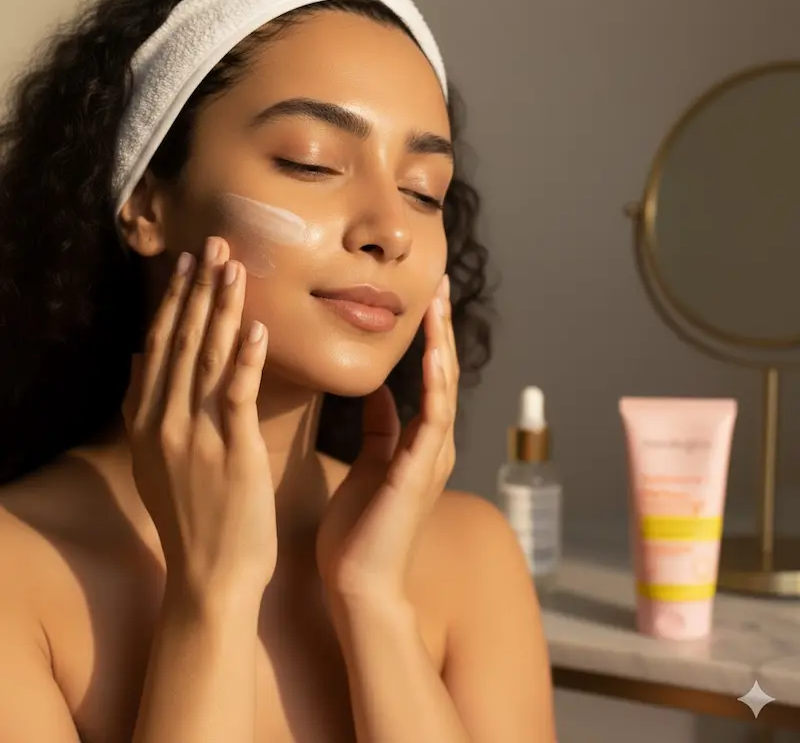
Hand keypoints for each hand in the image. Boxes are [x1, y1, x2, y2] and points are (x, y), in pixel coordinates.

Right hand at [123, 237, 275, 604]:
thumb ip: (147, 408)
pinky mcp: (231, 452)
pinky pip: (236, 396)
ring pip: (207, 359)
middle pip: (181, 342)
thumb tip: (141, 361)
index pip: (160, 347)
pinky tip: (255, 327)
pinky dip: (244, 359)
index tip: (188, 264)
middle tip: (215, 244)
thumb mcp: (157, 460)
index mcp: (148, 421)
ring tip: (234, 267)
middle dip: (199, 290)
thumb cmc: (193, 516)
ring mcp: (196, 436)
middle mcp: (164, 422)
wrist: (210, 575)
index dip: (174, 302)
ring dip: (221, 309)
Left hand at [316, 275, 457, 603]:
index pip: (427, 377)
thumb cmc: (358, 530)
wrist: (357, 584)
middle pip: (442, 374)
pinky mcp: (420, 471)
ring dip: (442, 343)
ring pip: (443, 387)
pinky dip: (435, 382)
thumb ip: (382, 428)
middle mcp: (433, 445)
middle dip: (440, 328)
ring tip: (439, 301)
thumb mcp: (369, 465)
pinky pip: (433, 417)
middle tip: (438, 283)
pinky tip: (433, 350)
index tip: (423, 299)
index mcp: (418, 442)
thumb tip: (382, 392)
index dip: (427, 338)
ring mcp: (432, 458)